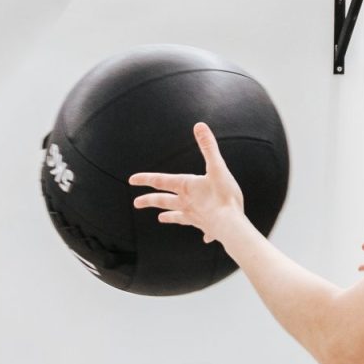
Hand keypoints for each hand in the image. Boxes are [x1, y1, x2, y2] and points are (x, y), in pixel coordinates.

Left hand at [128, 122, 246, 244]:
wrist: (231, 225)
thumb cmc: (224, 196)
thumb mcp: (217, 168)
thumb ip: (208, 147)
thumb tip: (199, 126)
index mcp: (186, 187)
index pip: (161, 181)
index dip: (145, 179)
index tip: (132, 180)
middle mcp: (186, 203)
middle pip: (163, 201)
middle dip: (149, 201)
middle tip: (136, 203)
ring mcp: (195, 217)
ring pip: (177, 216)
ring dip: (169, 217)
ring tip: (161, 219)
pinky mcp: (207, 227)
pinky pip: (203, 230)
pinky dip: (204, 232)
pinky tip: (205, 237)